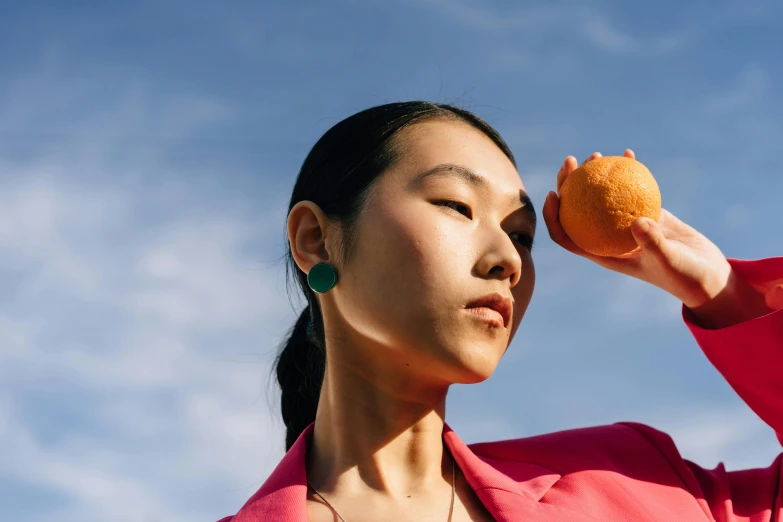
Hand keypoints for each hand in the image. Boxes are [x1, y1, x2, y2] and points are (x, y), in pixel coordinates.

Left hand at [542, 150, 733, 309]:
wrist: (709, 276)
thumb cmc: (686, 276)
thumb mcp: (670, 261)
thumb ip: (653, 243)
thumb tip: (636, 221)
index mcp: (603, 254)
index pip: (567, 236)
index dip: (553, 217)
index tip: (553, 193)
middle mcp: (609, 238)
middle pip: (578, 210)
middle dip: (569, 185)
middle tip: (571, 161)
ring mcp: (626, 225)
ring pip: (601, 197)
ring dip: (595, 175)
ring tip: (596, 154)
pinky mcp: (646, 213)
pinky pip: (630, 190)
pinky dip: (628, 173)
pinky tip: (628, 154)